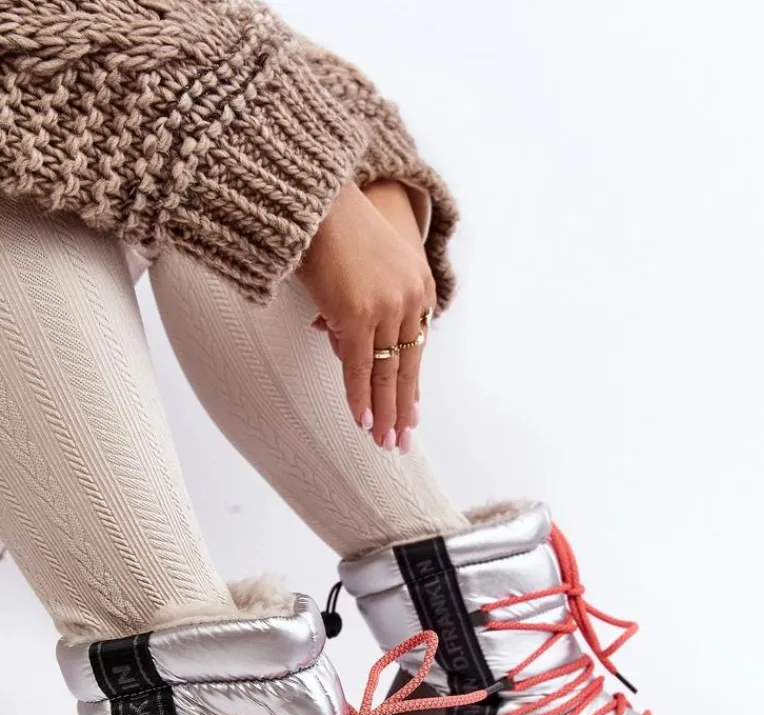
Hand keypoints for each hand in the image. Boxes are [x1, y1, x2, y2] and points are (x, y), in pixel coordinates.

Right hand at [298, 182, 435, 450]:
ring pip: (388, 373)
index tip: (412, 410)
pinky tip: (363, 422)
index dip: (412, 382)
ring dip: (385, 412)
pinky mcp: (358, 314)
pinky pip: (360, 368)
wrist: (317, 198)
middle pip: (408, 365)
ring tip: (385, 442)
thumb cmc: (332, 228)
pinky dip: (360, 398)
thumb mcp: (361, 269)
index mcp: (420, 283)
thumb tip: (338, 342)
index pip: (417, 346)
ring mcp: (387, 307)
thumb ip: (359, 307)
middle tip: (403, 440)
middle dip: (404, 408)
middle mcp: (410, 298)